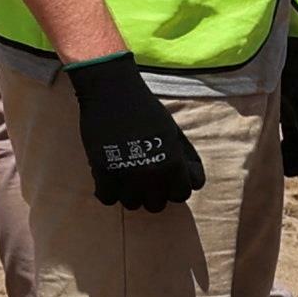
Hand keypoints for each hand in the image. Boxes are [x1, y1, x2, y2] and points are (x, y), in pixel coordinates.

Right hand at [64, 52, 204, 210]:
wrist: (113, 91)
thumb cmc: (146, 110)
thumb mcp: (174, 132)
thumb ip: (185, 159)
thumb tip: (194, 183)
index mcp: (173, 163)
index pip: (181, 195)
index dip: (174, 188)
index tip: (165, 179)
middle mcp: (152, 173)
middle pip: (156, 205)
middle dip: (152, 193)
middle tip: (143, 179)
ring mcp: (127, 174)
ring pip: (132, 204)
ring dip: (129, 193)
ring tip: (126, 177)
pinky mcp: (103, 171)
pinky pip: (107, 198)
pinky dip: (108, 191)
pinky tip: (109, 178)